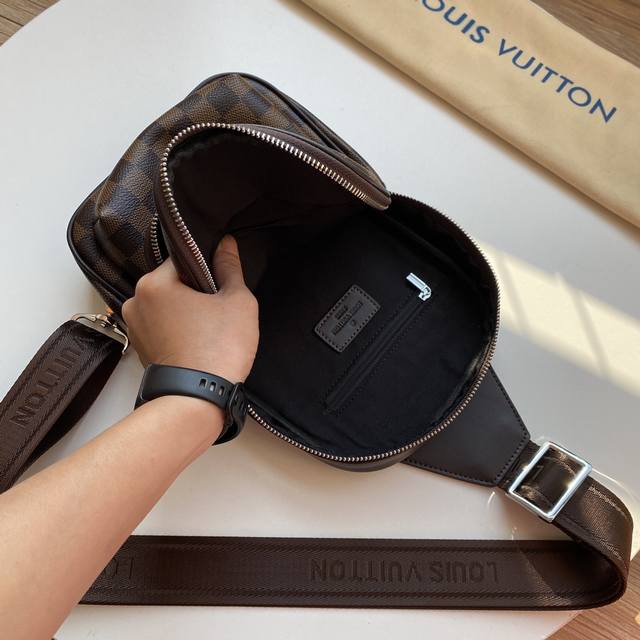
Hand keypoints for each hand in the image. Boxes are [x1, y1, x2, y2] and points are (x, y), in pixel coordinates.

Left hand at [122, 235, 258, 382]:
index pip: (183, 259)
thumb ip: (230, 267)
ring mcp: (133, 327)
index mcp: (154, 283)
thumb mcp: (237, 301)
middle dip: (196, 291)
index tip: (222, 284)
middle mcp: (135, 301)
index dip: (208, 268)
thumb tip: (226, 243)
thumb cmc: (219, 349)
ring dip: (186, 310)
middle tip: (219, 310)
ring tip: (209, 329)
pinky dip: (177, 329)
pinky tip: (197, 341)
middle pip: (173, 282)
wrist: (198, 399)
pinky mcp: (138, 348)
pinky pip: (161, 326)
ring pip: (167, 305)